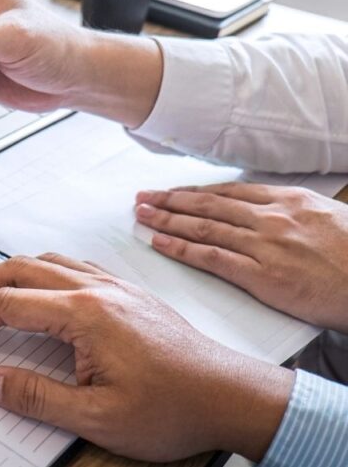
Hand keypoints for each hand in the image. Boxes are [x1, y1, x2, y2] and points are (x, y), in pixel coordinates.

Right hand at [0, 254, 292, 461]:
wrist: (231, 395)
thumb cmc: (175, 406)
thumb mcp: (97, 416)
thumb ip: (36, 397)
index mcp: (85, 313)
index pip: (9, 305)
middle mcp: (97, 289)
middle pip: (19, 270)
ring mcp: (114, 286)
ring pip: (46, 261)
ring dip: (7, 272)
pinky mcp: (127, 293)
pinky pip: (72, 264)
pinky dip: (40, 269)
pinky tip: (39, 285)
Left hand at [137, 182, 347, 330]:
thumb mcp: (327, 218)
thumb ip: (293, 211)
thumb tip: (267, 209)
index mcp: (289, 201)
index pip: (229, 191)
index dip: (194, 191)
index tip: (171, 191)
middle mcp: (273, 218)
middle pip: (209, 203)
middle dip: (170, 199)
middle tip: (141, 197)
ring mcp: (266, 246)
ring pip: (204, 226)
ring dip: (166, 218)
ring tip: (140, 214)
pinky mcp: (263, 275)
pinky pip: (212, 257)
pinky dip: (181, 247)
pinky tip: (159, 241)